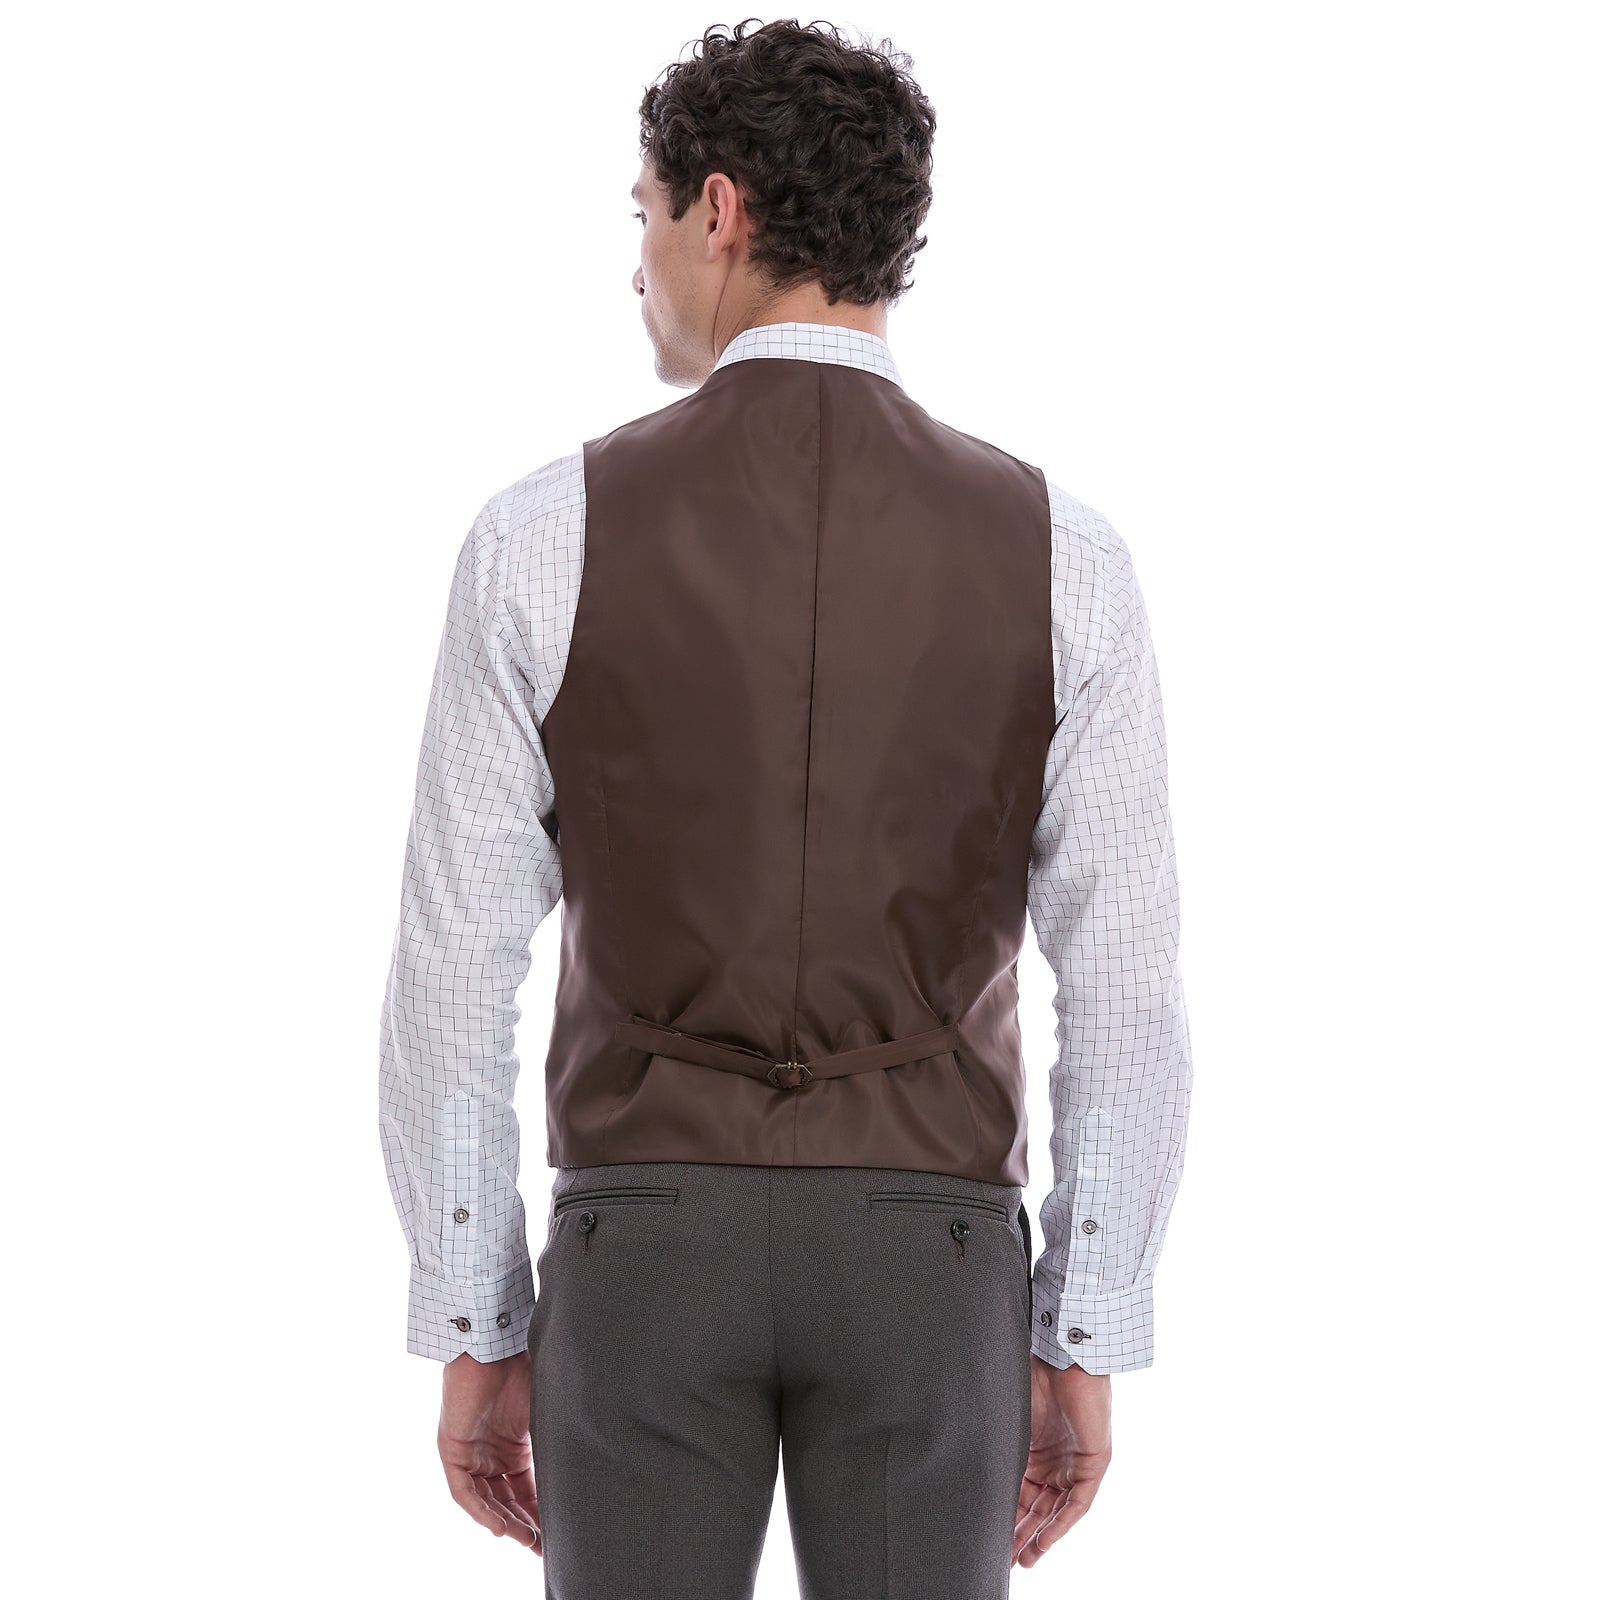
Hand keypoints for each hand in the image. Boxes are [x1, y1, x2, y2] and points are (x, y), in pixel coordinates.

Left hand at [438, 1348, 541, 1554]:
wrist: (494, 1343)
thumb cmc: (523, 1368)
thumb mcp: (544, 1411)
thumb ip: (555, 1438)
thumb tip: (590, 1456)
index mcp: (514, 1444)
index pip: (527, 1487)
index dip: (541, 1510)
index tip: (557, 1532)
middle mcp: (490, 1453)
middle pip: (507, 1500)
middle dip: (526, 1524)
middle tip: (543, 1546)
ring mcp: (470, 1453)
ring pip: (486, 1501)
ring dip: (506, 1522)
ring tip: (528, 1540)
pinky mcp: (451, 1451)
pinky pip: (464, 1492)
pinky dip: (481, 1510)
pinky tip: (501, 1527)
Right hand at [1012, 1355, 1112, 1566]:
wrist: (1064, 1356)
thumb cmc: (1033, 1377)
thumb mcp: (1009, 1420)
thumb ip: (999, 1447)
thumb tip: (965, 1464)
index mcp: (1036, 1449)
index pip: (1021, 1491)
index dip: (1007, 1516)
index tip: (991, 1539)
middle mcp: (1056, 1460)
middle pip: (1039, 1507)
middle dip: (1022, 1535)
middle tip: (1005, 1559)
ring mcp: (1075, 1462)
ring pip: (1057, 1511)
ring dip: (1041, 1537)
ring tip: (1023, 1560)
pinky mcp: (1093, 1463)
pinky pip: (1078, 1503)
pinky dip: (1061, 1524)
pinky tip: (1045, 1541)